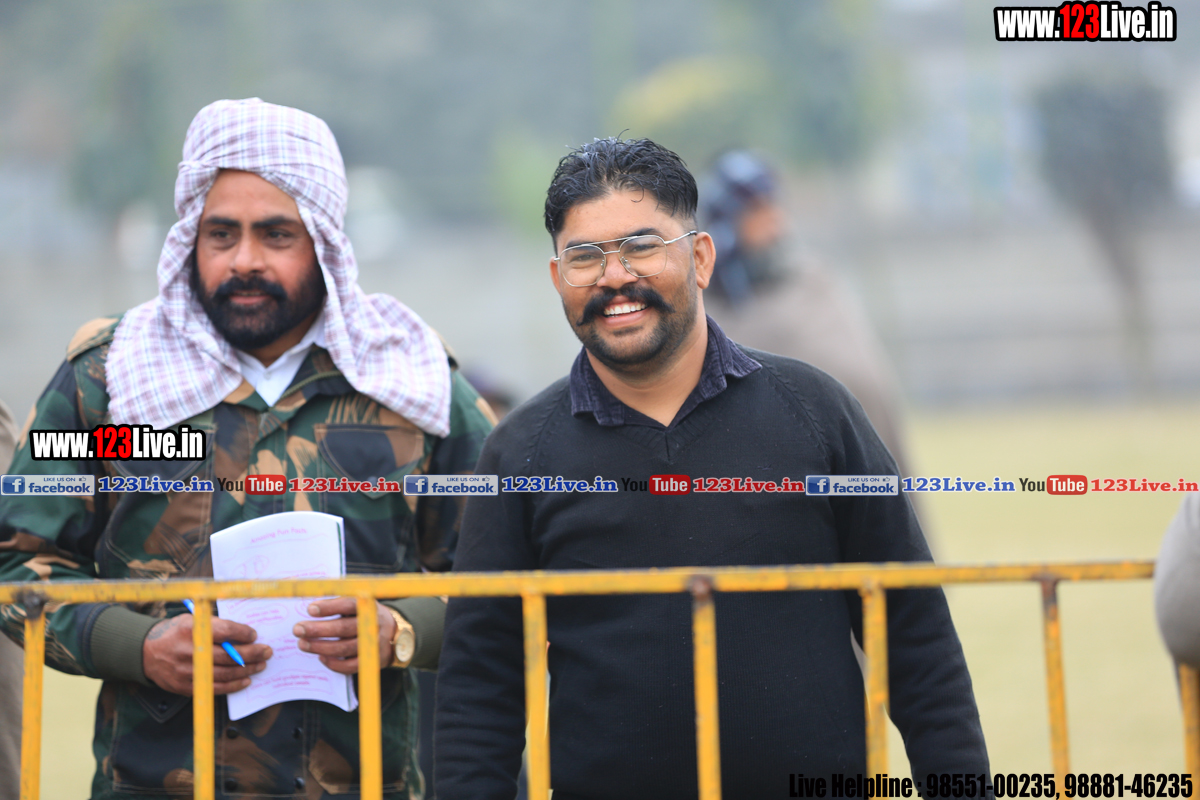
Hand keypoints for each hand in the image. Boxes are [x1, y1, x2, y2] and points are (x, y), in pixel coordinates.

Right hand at [142, 614, 270, 695]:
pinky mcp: (187, 686)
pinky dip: (234, 685)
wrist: (146, 653)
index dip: (243, 633)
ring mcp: (189, 671)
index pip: (226, 631)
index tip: (254, 635)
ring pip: (226, 673)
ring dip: (248, 670)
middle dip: (253, 653)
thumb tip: (243, 633)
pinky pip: (216, 688)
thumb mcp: (192, 620)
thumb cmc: (175, 633)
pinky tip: (245, 680)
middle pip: (230, 655)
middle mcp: (191, 651)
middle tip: (267, 651)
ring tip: (261, 665)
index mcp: (192, 630)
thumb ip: (215, 626)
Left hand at [293, 597, 396, 673]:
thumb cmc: (366, 616)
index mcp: (368, 607)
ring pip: (344, 648)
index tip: (310, 609)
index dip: (330, 607)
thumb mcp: (359, 604)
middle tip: (298, 629)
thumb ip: (338, 604)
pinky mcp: (372, 662)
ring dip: (320, 647)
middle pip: (344, 628)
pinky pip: (349, 666)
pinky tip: (320, 657)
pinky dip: (333, 663)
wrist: (394, 634)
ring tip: (302, 644)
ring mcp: (373, 645)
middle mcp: (373, 625)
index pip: (349, 605)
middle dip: (318, 629)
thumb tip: (311, 608)